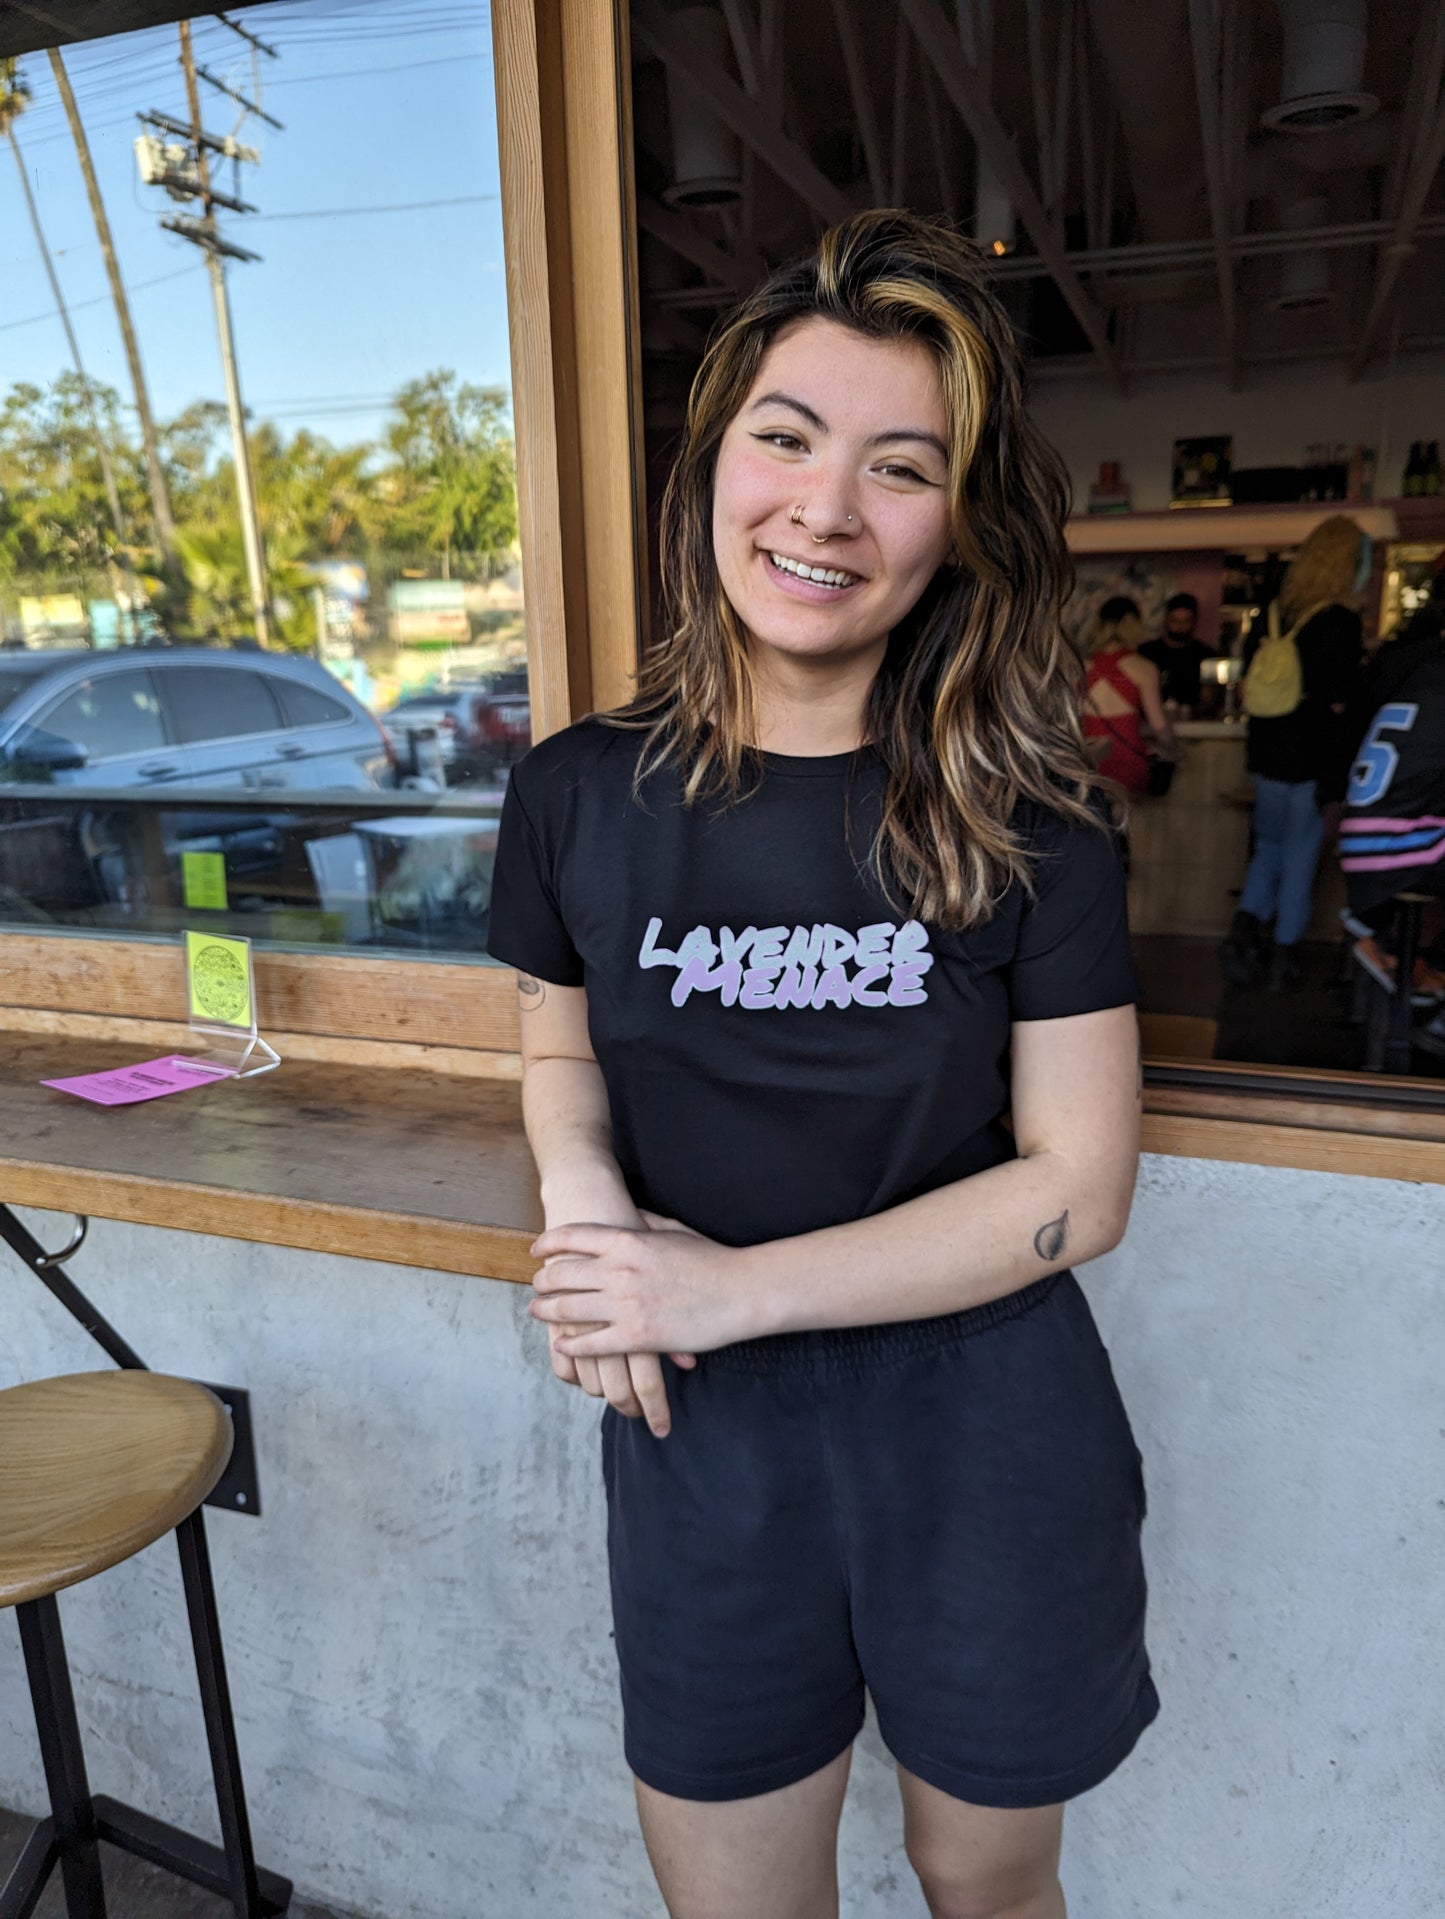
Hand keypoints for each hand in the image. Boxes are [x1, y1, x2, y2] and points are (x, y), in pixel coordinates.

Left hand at [540, 1217, 697, 1438]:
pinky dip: (570, 1345)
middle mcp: (620, 1271)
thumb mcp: (672, 1230)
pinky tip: (561, 1344)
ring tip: (537, 1311)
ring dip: (546, 1311)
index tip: (536, 1251)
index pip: (572, 1237)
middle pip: (562, 1274)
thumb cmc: (710, 1259)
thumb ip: (643, 1223)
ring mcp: (626, 1305)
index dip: (548, 1244)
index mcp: (628, 1240)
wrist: (741, 1291)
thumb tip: (626, 1215)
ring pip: (568, 1310)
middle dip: (543, 1281)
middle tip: (536, 1286)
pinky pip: (591, 1344)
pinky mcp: (636, 1337)